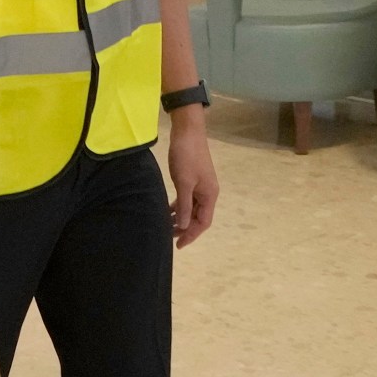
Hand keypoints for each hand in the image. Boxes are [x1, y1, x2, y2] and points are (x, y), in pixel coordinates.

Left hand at [166, 110, 218, 248]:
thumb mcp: (184, 183)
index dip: (191, 235)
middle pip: (198, 217)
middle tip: (169, 237)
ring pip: (192, 208)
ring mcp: (201, 185)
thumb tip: (184, 226)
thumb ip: (184, 205)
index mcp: (210, 195)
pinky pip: (187, 199)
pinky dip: (179, 206)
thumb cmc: (186, 156)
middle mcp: (208, 192)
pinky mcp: (193, 179)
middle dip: (185, 228)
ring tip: (166, 226)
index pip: (203, 222)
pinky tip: (168, 210)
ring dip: (181, 218)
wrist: (187, 131)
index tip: (178, 245)